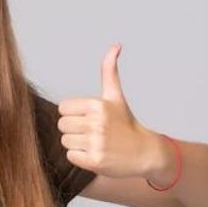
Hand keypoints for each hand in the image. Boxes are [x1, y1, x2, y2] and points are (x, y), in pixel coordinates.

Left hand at [57, 42, 166, 179]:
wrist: (145, 152)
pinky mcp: (95, 161)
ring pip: (65, 141)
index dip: (73, 113)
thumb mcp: (116, 96)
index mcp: (98, 105)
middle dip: (74, 129)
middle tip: (92, 132)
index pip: (63, 108)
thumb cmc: (126, 123)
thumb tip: (115, 45)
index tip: (88, 118)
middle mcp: (97, 123)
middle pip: (62, 125)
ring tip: (95, 142)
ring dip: (77, 144)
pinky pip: (71, 156)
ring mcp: (96, 143)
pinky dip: (80, 157)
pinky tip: (95, 154)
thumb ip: (109, 71)